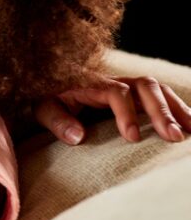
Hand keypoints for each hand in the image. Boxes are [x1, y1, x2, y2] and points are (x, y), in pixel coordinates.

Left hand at [34, 77, 190, 144]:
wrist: (51, 88)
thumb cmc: (49, 100)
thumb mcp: (43, 109)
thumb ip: (57, 121)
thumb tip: (77, 136)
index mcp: (92, 83)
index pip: (116, 93)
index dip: (127, 114)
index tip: (133, 138)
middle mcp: (115, 81)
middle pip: (145, 87)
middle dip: (162, 111)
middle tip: (173, 137)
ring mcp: (129, 87)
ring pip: (159, 90)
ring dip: (177, 109)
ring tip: (190, 133)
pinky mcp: (138, 96)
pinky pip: (163, 97)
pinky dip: (179, 109)